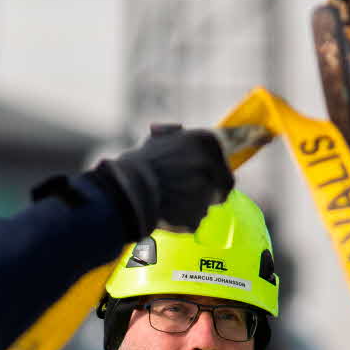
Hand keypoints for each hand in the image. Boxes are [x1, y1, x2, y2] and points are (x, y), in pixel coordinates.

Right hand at [98, 125, 233, 235]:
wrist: (125, 188)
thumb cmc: (140, 162)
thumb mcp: (159, 138)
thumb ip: (176, 135)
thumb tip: (180, 129)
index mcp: (206, 141)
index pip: (225, 167)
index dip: (216, 176)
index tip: (208, 180)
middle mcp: (210, 165)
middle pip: (221, 189)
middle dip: (206, 192)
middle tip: (184, 193)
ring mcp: (205, 192)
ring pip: (205, 205)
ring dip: (191, 205)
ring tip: (168, 200)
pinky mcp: (196, 216)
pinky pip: (194, 221)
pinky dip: (182, 220)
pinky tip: (166, 212)